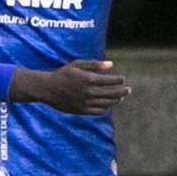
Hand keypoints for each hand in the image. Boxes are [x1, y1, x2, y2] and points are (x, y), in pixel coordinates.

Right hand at [13, 59, 129, 115]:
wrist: (48, 89)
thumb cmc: (63, 74)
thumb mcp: (77, 64)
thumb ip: (95, 65)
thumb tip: (112, 64)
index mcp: (89, 79)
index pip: (110, 81)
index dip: (118, 80)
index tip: (122, 79)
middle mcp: (89, 92)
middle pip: (111, 93)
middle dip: (122, 91)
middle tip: (128, 89)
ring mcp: (86, 103)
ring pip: (107, 103)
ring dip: (116, 100)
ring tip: (121, 97)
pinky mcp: (82, 110)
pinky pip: (98, 111)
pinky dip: (106, 108)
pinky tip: (109, 104)